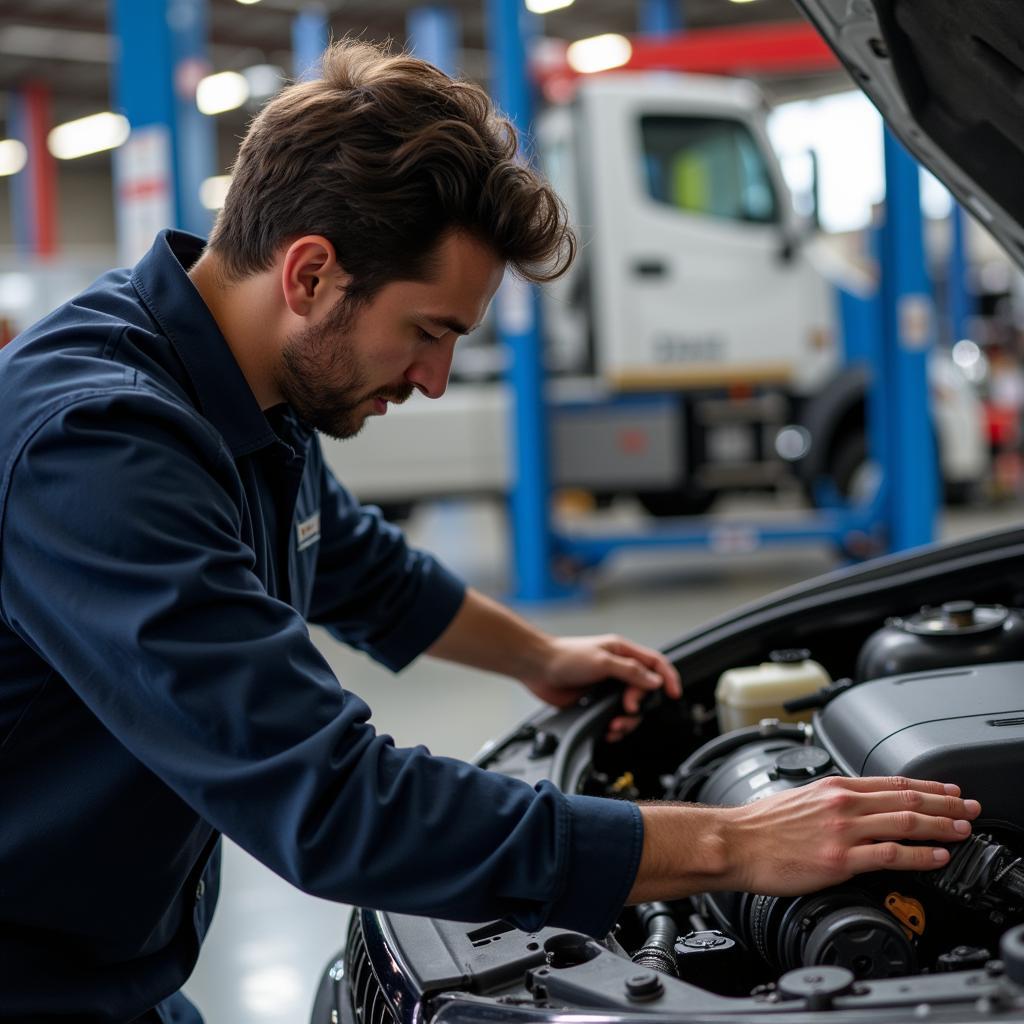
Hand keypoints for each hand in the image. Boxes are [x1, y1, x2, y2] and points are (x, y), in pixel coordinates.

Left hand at [520, 634, 681, 740]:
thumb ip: (630, 672)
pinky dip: (614, 728)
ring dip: (626, 721)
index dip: (668, 678)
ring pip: (630, 709)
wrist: (537, 668)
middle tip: (627, 709)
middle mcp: (618, 670)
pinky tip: (606, 730)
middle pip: (645, 692)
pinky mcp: (596, 704)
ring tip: (613, 725)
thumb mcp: (602, 661)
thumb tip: (654, 681)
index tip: (673, 694)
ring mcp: (607, 688)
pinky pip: (613, 718)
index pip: (655, 664)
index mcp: (623, 652)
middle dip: (639, 705)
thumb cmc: (565, 656)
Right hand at [721, 775, 981, 895]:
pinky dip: (920, 855)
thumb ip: (829, 801)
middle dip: (943, 803)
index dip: (925, 786)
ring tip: (962, 830)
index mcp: (832, 788)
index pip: (890, 782)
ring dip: (940, 826)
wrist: (734, 842)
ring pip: (905, 822)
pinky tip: (937, 857)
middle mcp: (841, 804)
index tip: (947, 791)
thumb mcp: (797, 798)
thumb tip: (850, 807)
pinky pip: (891, 855)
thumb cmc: (758, 825)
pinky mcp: (840, 859)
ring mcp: (843, 831)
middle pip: (905, 799)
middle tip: (969, 808)